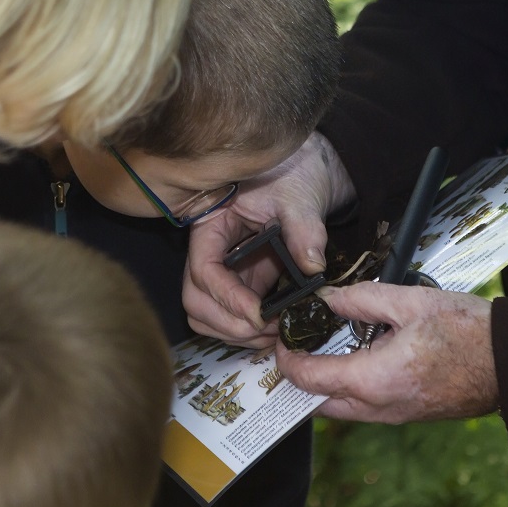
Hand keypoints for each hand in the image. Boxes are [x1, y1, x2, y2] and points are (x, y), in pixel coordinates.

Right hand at [183, 133, 355, 347]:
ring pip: (206, 314)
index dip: (227, 297)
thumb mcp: (299, 197)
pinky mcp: (242, 281)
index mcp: (212, 225)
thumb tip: (312, 267)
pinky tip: (275, 329)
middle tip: (268, 330)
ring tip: (274, 333)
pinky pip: (229, 315)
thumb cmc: (293, 175)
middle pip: (195, 299)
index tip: (259, 315)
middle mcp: (210, 250)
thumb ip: (304, 230)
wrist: (304, 174)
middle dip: (228, 322)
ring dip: (235, 332)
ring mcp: (225, 269)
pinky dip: (247, 330)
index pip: (204, 269)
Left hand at [277, 281, 497, 422]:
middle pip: (318, 404)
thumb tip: (326, 299)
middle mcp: (379, 408)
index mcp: (374, 379)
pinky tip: (355, 359)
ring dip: (325, 386)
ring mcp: (395, 417)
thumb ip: (360, 299)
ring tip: (322, 349)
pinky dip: (349, 390)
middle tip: (294, 347)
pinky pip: (365, 409)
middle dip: (300, 379)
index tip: (280, 339)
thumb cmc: (468, 330)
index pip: (309, 379)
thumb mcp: (409, 301)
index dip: (286, 360)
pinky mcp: (408, 416)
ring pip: (341, 410)